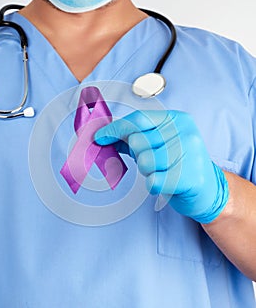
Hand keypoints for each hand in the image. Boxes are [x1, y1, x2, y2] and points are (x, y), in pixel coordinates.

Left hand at [95, 110, 228, 222]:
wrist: (208, 188)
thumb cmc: (177, 163)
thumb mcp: (159, 143)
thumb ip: (133, 137)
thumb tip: (103, 136)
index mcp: (177, 120)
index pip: (138, 119)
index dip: (115, 129)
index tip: (99, 137)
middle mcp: (185, 133)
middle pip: (138, 140)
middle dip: (137, 153)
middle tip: (152, 160)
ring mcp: (189, 155)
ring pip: (144, 161)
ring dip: (147, 170)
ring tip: (162, 171)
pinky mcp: (188, 177)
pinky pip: (153, 181)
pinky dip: (154, 184)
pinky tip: (166, 182)